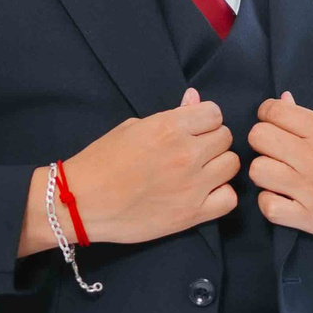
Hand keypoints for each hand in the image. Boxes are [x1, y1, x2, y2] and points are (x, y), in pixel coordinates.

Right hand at [22, 89, 238, 254]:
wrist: (80, 202)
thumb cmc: (101, 162)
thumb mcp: (132, 128)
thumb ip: (170, 115)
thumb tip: (195, 98)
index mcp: (169, 127)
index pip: (215, 114)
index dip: (204, 121)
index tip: (193, 130)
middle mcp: (185, 154)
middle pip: (225, 138)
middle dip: (211, 141)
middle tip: (193, 152)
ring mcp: (192, 186)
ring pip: (232, 165)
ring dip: (218, 165)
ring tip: (199, 172)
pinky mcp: (192, 214)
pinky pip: (229, 199)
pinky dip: (221, 194)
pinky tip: (205, 193)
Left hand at [247, 91, 312, 244]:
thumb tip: (282, 100)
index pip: (272, 111)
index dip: (269, 115)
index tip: (277, 124)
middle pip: (258, 137)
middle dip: (264, 140)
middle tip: (278, 149)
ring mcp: (309, 190)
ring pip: (257, 170)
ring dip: (265, 170)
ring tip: (280, 174)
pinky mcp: (310, 219)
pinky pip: (268, 206)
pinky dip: (270, 202)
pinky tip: (282, 198)